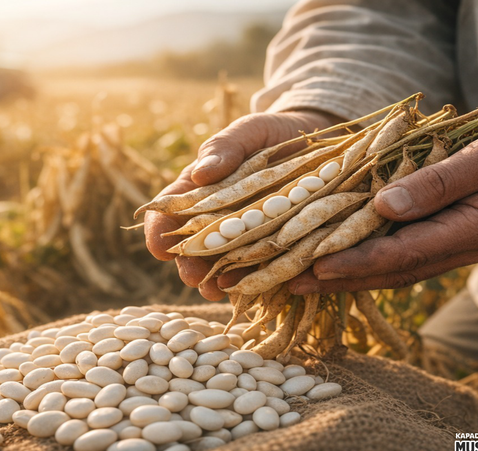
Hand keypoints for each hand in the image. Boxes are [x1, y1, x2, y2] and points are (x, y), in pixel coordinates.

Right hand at [144, 110, 340, 299]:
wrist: (319, 145)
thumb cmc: (271, 135)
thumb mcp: (248, 132)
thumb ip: (224, 148)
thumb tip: (201, 172)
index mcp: (200, 191)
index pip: (168, 213)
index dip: (159, 232)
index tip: (159, 247)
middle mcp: (218, 221)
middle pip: (194, 249)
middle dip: (189, 265)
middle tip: (192, 277)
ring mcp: (246, 239)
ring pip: (225, 267)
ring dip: (218, 282)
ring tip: (219, 291)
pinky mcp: (274, 250)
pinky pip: (263, 271)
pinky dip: (259, 282)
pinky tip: (258, 288)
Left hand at [289, 114, 477, 293]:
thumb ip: (438, 183)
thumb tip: (384, 205)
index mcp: (470, 233)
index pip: (400, 255)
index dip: (354, 263)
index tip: (312, 266)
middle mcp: (459, 250)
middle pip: (390, 273)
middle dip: (339, 280)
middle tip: (288, 284)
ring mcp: (457, 248)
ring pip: (395, 269)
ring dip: (350, 275)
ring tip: (303, 277)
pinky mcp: (453, 238)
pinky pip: (405, 256)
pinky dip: (371, 261)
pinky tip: (344, 259)